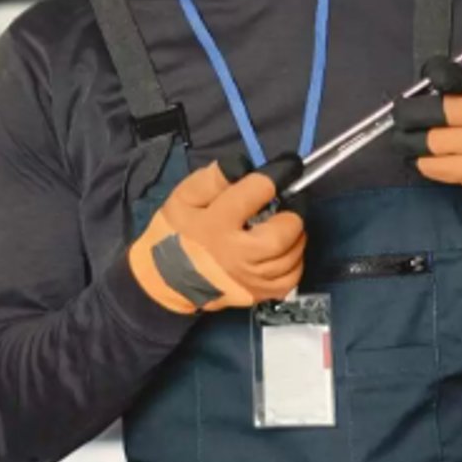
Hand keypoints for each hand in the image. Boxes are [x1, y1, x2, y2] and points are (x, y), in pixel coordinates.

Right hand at [128, 162, 307, 313]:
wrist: (166, 279)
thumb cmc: (176, 233)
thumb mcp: (183, 198)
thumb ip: (211, 179)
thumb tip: (243, 166)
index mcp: (217, 223)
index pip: (258, 192)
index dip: (277, 174)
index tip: (286, 168)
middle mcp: (237, 253)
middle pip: (282, 234)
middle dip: (292, 215)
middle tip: (286, 207)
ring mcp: (249, 278)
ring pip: (291, 257)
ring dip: (295, 237)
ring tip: (283, 226)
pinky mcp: (257, 294)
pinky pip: (291, 279)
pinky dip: (294, 262)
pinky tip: (283, 252)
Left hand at [393, 57, 461, 218]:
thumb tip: (424, 83)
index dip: (447, 74)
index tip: (430, 76)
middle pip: (448, 112)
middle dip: (413, 112)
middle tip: (400, 112)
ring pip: (440, 143)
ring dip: (412, 140)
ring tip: (402, 137)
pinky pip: (444, 168)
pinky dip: (424, 162)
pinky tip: (417, 156)